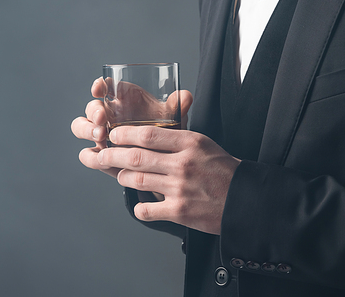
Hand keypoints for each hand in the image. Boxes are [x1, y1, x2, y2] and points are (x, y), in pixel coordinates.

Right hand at [71, 78, 193, 178]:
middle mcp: (109, 114)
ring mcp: (101, 134)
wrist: (164, 161)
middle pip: (91, 107)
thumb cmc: (165, 133)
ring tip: (101, 136)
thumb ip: (178, 108)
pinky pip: (87, 154)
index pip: (105, 87)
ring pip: (80, 127)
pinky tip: (100, 158)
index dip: (99, 85)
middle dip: (93, 111)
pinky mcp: (100, 155)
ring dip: (86, 130)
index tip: (99, 87)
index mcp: (123, 100)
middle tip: (103, 119)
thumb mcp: (173, 120)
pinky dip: (90, 155)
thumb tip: (185, 96)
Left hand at [98, 124, 240, 234]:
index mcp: (190, 143)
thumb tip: (149, 134)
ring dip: (123, 178)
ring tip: (119, 175)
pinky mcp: (179, 211)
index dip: (126, 134)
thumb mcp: (204, 143)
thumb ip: (178, 138)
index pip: (149, 134)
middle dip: (112, 155)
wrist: (244, 199)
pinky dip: (139, 207)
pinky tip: (140, 204)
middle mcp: (183, 164)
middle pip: (137, 157)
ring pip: (137, 180)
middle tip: (101, 154)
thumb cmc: (223, 170)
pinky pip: (148, 209)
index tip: (114, 134)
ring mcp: (180, 188)